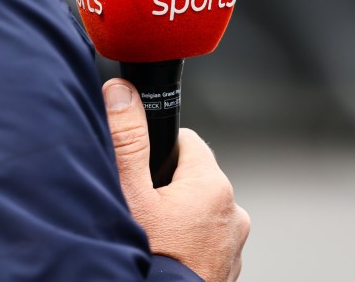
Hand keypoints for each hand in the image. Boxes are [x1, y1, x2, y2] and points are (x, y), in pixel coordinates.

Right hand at [103, 79, 249, 281]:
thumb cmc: (151, 257)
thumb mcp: (130, 193)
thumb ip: (127, 139)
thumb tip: (121, 92)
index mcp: (211, 185)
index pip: (188, 141)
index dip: (161, 150)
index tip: (143, 171)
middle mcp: (232, 210)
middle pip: (194, 175)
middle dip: (169, 184)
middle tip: (144, 206)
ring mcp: (233, 240)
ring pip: (201, 207)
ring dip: (181, 212)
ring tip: (155, 232)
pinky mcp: (228, 263)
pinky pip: (207, 235)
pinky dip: (190, 237)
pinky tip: (169, 250)